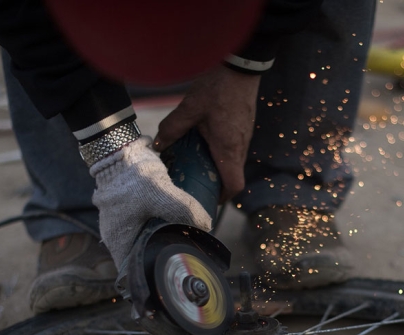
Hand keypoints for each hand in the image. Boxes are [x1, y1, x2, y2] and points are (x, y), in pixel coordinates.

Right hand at [91, 137, 211, 269]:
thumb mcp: (162, 195)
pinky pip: (143, 223)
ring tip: (182, 236)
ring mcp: (120, 222)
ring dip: (161, 237)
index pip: (135, 270)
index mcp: (118, 241)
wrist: (118, 149)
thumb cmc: (132, 176)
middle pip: (142, 255)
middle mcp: (116, 236)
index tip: (172, 269)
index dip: (153, 273)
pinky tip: (173, 218)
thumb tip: (207, 225)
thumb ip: (186, 211)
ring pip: (143, 238)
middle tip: (184, 252)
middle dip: (162, 253)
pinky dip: (157, 222)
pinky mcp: (126, 209)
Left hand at [155, 66, 260, 201]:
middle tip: (197, 182)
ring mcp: (245, 136)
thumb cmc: (217, 88)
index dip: (223, 197)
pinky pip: (236, 148)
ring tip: (199, 162)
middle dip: (217, 183)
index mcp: (228, 148)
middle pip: (233, 176)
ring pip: (234, 162)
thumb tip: (158, 145)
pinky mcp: (245, 127)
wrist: (241, 66)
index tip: (209, 199)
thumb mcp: (189, 108)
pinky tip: (206, 142)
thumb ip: (171, 129)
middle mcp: (240, 146)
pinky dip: (223, 152)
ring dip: (219, 166)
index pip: (234, 185)